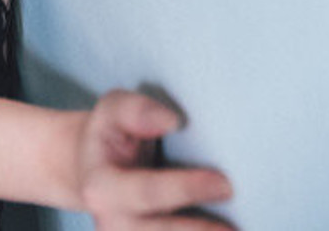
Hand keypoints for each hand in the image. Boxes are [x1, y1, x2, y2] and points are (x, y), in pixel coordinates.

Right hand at [75, 90, 233, 228]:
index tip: (223, 184)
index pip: (149, 192)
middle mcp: (112, 223)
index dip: (187, 189)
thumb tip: (171, 120)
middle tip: (236, 226)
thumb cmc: (109, 136)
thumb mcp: (112, 110)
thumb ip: (135, 109)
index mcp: (101, 188)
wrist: (92, 169)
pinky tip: (221, 230)